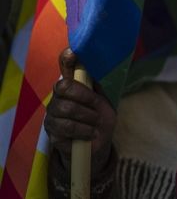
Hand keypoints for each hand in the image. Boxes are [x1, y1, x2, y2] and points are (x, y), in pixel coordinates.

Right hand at [44, 49, 115, 174]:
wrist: (97, 145)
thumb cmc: (100, 119)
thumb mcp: (104, 102)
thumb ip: (96, 86)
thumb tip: (96, 67)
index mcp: (72, 86)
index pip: (65, 67)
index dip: (67, 59)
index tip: (73, 53)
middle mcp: (58, 96)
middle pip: (64, 87)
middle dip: (86, 97)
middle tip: (97, 108)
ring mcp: (52, 114)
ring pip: (66, 109)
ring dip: (88, 117)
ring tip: (96, 124)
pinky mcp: (51, 131)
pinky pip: (66, 127)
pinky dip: (84, 131)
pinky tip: (90, 134)